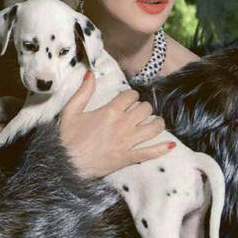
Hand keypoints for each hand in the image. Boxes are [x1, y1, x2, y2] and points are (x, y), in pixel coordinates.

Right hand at [59, 73, 174, 178]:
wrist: (67, 164)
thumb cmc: (67, 138)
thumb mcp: (71, 111)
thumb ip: (83, 92)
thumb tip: (90, 73)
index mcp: (110, 111)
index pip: (131, 96)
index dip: (132, 95)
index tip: (129, 100)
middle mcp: (122, 125)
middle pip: (145, 109)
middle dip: (144, 108)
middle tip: (140, 112)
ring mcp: (128, 142)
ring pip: (153, 128)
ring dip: (157, 123)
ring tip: (155, 123)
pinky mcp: (129, 158)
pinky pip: (150, 152)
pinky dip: (162, 149)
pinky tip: (171, 145)